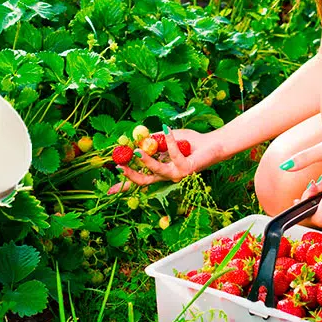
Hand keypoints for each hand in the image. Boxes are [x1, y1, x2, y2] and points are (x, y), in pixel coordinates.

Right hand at [110, 125, 225, 190]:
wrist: (212, 144)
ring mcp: (177, 174)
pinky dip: (169, 139)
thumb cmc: (190, 142)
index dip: (125, 185)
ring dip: (146, 160)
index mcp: (161, 170)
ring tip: (137, 150)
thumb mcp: (166, 139)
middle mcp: (168, 175)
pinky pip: (173, 153)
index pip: (140, 180)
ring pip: (157, 170)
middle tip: (119, 165)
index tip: (109, 191)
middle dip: (130, 175)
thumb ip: (152, 140)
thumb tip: (135, 138)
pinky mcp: (187, 169)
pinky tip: (167, 129)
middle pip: (144, 181)